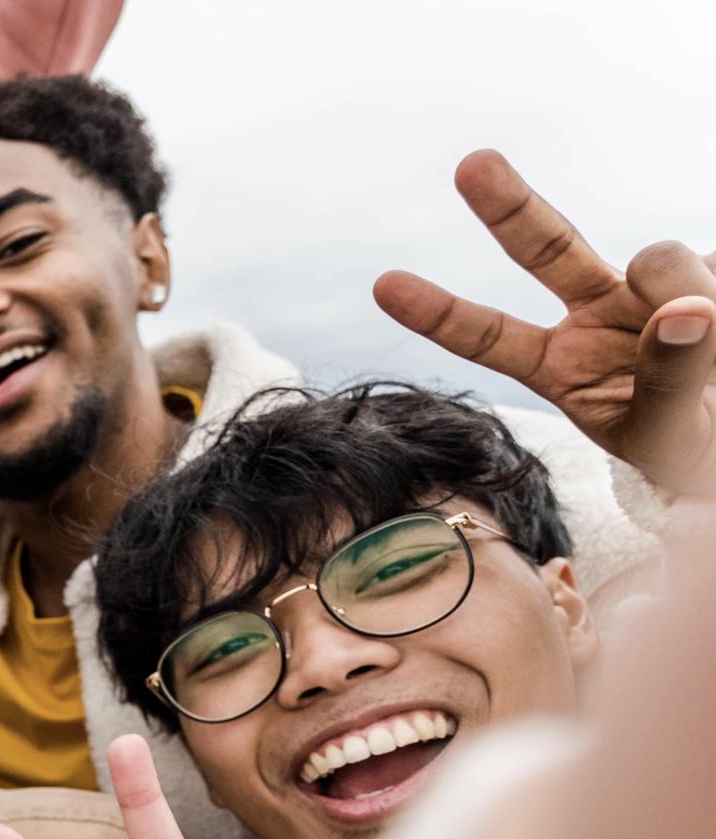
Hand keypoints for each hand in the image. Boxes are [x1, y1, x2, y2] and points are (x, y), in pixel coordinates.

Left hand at [375, 151, 715, 498]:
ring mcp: (650, 288)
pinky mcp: (707, 270)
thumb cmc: (696, 445)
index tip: (383, 285)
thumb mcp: (671, 436)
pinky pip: (712, 270)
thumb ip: (668, 380)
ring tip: (709, 329)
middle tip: (470, 165)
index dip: (439, 313)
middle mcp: (594, 316)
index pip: (489, 337)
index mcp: (560, 366)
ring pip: (655, 260)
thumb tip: (683, 311)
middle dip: (508, 207)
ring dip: (681, 290)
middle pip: (545, 250)